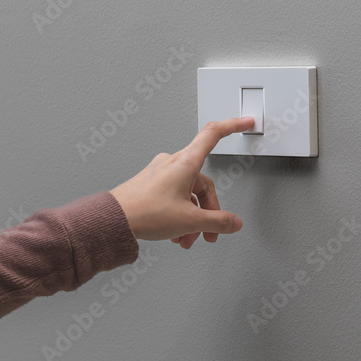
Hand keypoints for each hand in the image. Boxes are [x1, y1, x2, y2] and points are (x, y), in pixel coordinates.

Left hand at [108, 116, 253, 248]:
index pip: (213, 135)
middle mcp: (172, 163)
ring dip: (192, 219)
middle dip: (207, 212)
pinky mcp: (150, 184)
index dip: (232, 126)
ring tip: (187, 238)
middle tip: (209, 233)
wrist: (114, 219)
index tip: (246, 121)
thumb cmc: (144, 211)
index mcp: (185, 163)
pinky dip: (179, 216)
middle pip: (203, 183)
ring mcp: (160, 173)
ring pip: (187, 194)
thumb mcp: (189, 220)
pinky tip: (176, 235)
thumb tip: (232, 223)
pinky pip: (174, 197)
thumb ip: (217, 221)